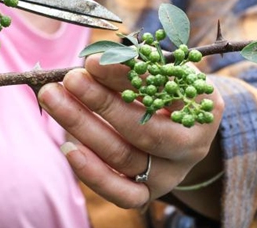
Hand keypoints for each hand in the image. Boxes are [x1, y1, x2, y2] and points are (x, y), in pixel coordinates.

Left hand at [37, 55, 223, 211]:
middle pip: (143, 130)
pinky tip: (68, 147)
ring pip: (123, 157)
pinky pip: (121, 192)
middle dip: (101, 102)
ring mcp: (170, 174)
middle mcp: (191, 146)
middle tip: (70, 79)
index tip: (92, 61)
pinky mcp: (148, 194)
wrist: (182, 129)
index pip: (161, 91)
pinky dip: (92, 173)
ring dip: (83, 126)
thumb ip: (133, 66)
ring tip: (54, 98)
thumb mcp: (160, 71)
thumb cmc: (167, 90)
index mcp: (202, 108)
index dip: (125, 77)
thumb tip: (94, 63)